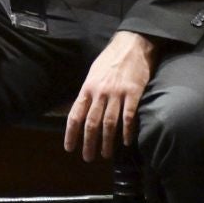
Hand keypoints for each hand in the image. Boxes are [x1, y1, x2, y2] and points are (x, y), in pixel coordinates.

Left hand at [64, 31, 160, 161]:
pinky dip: (127, 131)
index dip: (71, 133)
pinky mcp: (133, 93)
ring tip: (105, 154)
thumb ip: (87, 93)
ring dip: (107, 141)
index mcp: (87, 88)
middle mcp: (99, 93)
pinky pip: (129, 116)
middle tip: (87, 157)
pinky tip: (127, 142)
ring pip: (109, 123)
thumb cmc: (110, 60)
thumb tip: (79, 110)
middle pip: (91, 123)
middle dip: (88, 142)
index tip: (70, 148)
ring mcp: (117, 93)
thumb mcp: (92, 74)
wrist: (131, 45)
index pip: (75, 115)